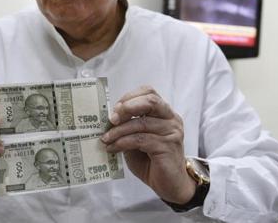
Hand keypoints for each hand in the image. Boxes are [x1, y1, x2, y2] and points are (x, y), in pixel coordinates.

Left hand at [101, 86, 196, 203]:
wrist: (170, 184)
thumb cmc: (152, 160)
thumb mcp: (137, 138)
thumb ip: (128, 126)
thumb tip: (108, 119)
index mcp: (164, 113)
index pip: (149, 92)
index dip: (129, 97)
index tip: (114, 109)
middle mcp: (171, 119)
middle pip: (150, 100)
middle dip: (127, 107)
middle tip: (111, 119)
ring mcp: (171, 132)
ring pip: (141, 123)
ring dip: (119, 131)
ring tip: (106, 139)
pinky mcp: (167, 146)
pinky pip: (141, 139)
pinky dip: (123, 143)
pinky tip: (113, 148)